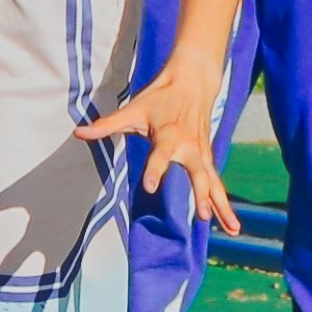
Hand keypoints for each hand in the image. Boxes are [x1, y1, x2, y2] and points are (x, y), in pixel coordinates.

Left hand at [78, 49, 239, 234]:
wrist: (193, 81)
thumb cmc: (160, 97)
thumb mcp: (132, 108)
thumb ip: (107, 124)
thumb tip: (78, 133)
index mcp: (168, 134)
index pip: (160, 155)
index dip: (155, 170)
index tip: (150, 187)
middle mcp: (188, 146)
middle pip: (197, 173)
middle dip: (201, 194)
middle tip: (202, 215)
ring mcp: (201, 153)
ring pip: (214, 182)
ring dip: (222, 206)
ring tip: (233, 230)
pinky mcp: (207, 158)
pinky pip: (217, 184)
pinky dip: (225, 204)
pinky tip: (231, 225)